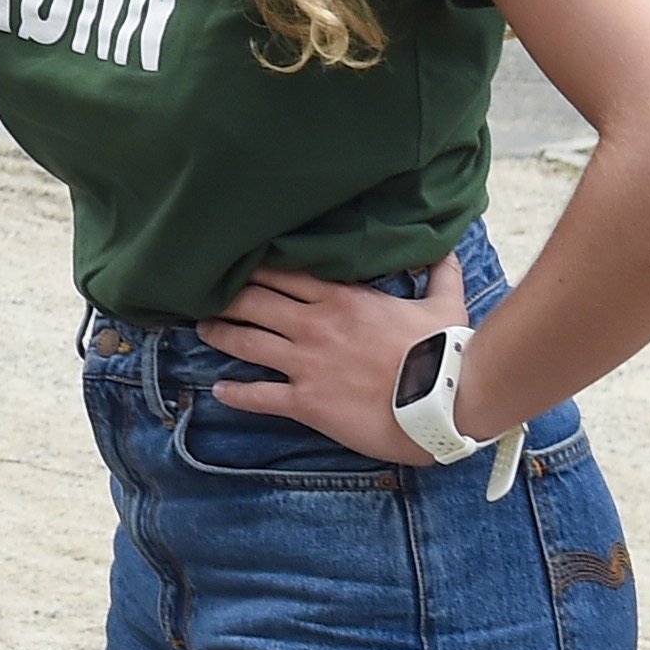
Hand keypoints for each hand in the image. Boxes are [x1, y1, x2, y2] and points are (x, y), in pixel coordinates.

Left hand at [197, 249, 470, 466]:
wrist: (445, 403)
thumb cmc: (444, 352)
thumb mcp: (445, 303)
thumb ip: (441, 272)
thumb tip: (449, 247)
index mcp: (341, 297)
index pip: (283, 272)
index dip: (254, 266)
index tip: (234, 260)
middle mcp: (315, 324)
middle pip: (253, 301)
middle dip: (226, 295)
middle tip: (203, 292)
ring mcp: (306, 363)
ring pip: (247, 341)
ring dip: (219, 334)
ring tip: (200, 329)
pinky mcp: (306, 401)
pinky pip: (260, 395)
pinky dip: (235, 393)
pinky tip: (219, 390)